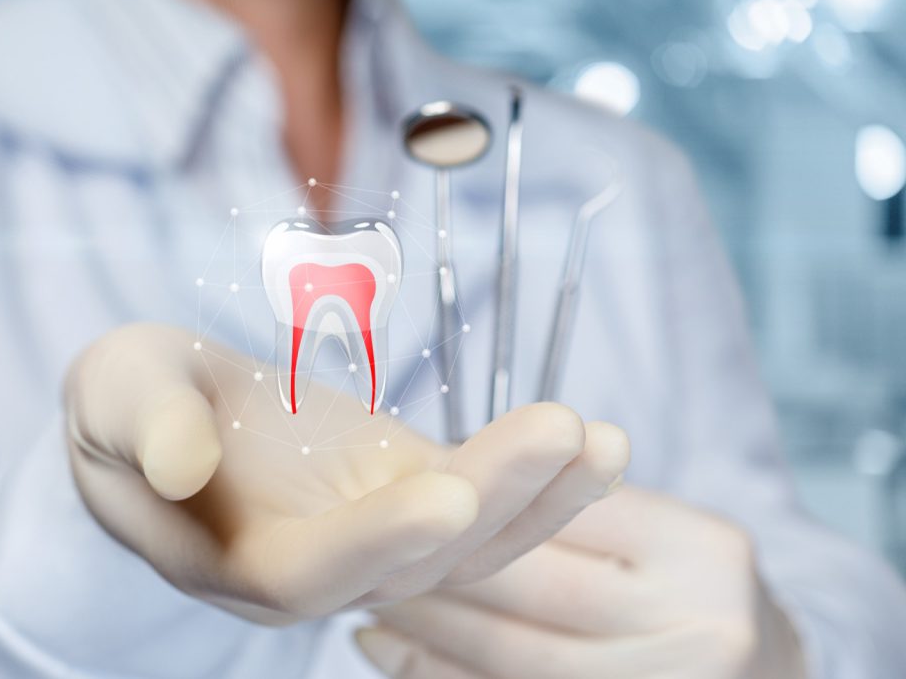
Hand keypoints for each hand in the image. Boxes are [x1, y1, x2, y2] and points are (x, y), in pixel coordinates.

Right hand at [64, 323, 629, 624]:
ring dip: (542, 497)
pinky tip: (592, 441)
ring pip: (470, 539)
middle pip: (419, 559)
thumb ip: (144, 428)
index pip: (314, 573)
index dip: (378, 539)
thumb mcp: (115, 395)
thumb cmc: (132, 402)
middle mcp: (322, 568)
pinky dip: (535, 474)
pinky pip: (481, 491)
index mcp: (242, 564)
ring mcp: (375, 532)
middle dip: (495, 499)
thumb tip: (180, 465)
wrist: (172, 408)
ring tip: (606, 439)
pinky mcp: (407, 489)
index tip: (449, 493)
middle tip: (565, 431)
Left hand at [358, 487, 806, 678]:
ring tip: (367, 599)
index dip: (479, 497)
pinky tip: (389, 653)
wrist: (765, 670)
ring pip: (517, 655)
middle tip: (368, 539)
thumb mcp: (662, 530)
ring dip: (428, 626)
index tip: (412, 485)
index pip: (570, 512)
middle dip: (442, 562)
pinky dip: (442, 677)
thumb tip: (454, 474)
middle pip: (539, 586)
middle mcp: (696, 621)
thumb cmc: (691, 585)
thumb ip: (582, 506)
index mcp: (702, 548)